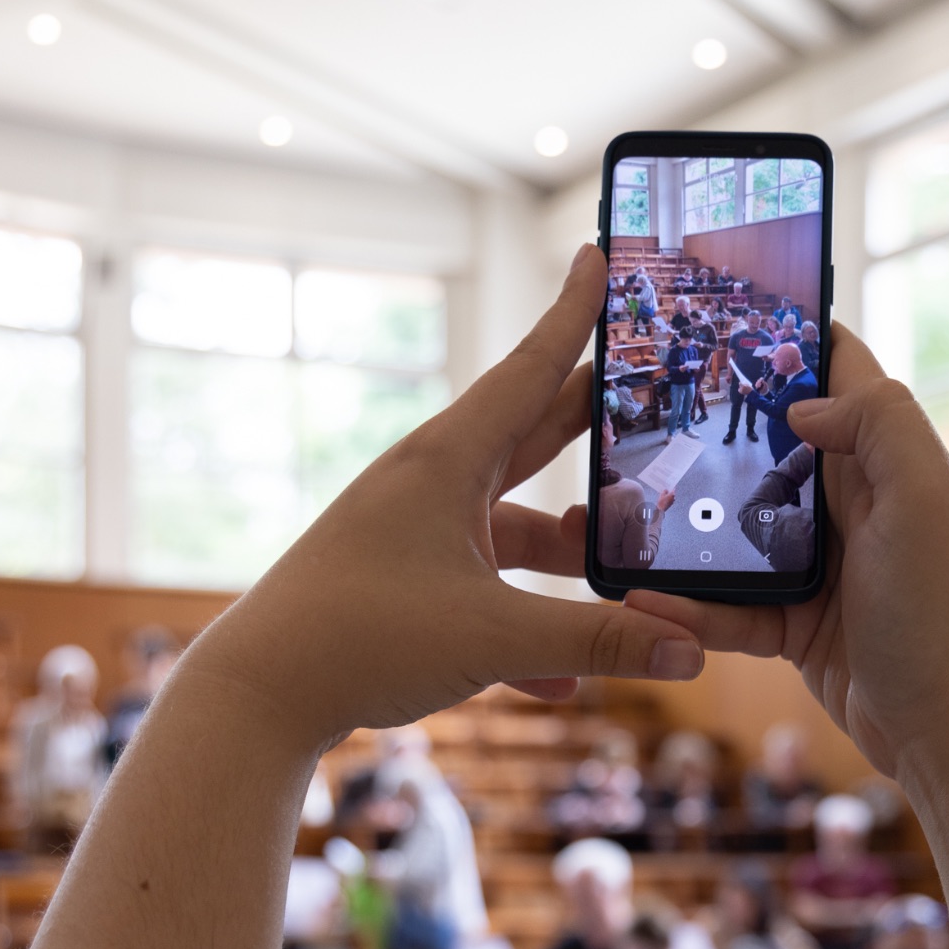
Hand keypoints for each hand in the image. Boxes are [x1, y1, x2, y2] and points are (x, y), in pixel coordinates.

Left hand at [195, 247, 702, 752]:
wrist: (258, 696)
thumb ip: (598, 642)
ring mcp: (415, 537)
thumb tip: (689, 653)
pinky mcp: (404, 589)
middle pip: (532, 437)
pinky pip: (485, 595)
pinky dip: (526, 628)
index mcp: (447, 462)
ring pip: (515, 529)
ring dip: (568, 553)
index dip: (574, 313)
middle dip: (591, 423)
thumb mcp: (494, 636)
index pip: (530, 368)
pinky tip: (562, 682)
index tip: (598, 252)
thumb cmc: (360, 640)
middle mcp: (431, 486)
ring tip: (628, 565)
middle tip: (646, 387)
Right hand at [624, 325, 948, 782]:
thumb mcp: (924, 497)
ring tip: (619, 516)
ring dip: (683, 528)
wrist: (944, 724)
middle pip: (768, 445)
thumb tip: (805, 403)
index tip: (720, 308)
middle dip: (712, 429)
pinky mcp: (792, 622)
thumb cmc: (941, 608)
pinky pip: (726, 605)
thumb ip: (878, 424)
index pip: (836, 369)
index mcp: (884, 458)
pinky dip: (688, 609)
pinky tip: (643, 604)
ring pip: (733, 528)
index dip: (787, 331)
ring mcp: (817, 564)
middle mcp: (850, 503)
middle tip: (637, 409)